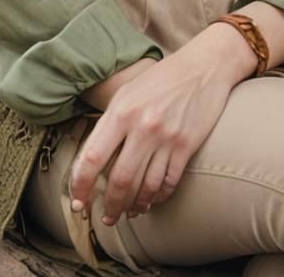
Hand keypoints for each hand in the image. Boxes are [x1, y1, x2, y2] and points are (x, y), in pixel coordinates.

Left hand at [69, 23, 256, 225]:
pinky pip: (168, 182)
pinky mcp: (186, 146)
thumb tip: (91, 162)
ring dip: (134, 206)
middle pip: (119, 180)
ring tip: (129, 213)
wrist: (204, 66)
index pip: (92, 158)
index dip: (81, 186)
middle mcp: (142, 126)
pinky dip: (157, 197)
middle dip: (110, 205)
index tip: (79, 202)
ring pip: (144, 187)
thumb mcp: (128, 92)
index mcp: (122, 111)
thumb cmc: (161, 79)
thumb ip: (109, 124)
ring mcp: (166, 138)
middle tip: (107, 217)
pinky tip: (152, 200)